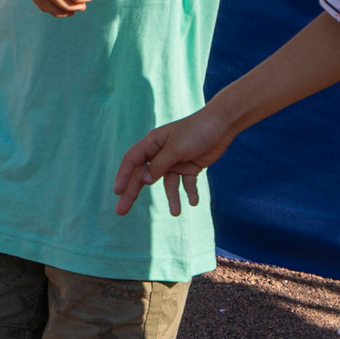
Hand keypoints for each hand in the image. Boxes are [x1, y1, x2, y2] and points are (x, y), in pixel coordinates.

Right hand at [113, 109, 234, 215]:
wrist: (222, 126)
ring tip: (176, 213)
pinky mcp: (190, 167)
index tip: (117, 192)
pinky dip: (189, 193)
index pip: (132, 160)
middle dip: (133, 193)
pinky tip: (193, 202)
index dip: (123, 176)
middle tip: (121, 211)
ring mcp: (175, 162)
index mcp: (152, 143)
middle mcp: (161, 153)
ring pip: (167, 184)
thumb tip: (143, 181)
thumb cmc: (196, 131)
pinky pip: (186, 184)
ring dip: (172, 198)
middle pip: (143, 176)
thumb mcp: (175, 149)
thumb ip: (159, 165)